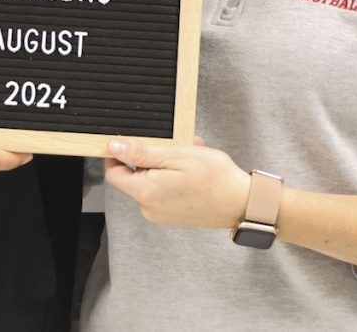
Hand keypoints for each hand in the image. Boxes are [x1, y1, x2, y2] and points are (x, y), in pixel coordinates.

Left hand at [105, 137, 249, 228]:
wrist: (244, 204)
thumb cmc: (214, 179)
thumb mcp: (176, 155)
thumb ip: (141, 152)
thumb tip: (113, 147)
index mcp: (146, 194)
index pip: (114, 173)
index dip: (118, 154)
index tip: (132, 140)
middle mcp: (150, 209)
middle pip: (135, 175)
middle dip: (152, 155)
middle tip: (175, 144)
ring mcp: (162, 214)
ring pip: (152, 180)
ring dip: (166, 163)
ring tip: (190, 153)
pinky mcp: (173, 215)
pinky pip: (164, 190)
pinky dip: (173, 175)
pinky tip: (193, 167)